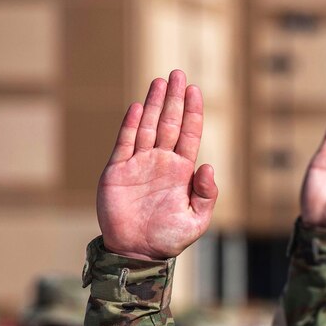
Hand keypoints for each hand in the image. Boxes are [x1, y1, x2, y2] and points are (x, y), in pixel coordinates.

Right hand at [97, 70, 217, 259]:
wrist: (138, 252)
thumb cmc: (170, 238)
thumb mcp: (196, 220)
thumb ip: (206, 195)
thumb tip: (207, 166)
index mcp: (182, 172)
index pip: (189, 135)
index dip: (192, 112)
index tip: (195, 90)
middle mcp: (161, 162)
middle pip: (169, 123)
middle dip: (174, 99)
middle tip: (178, 73)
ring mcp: (139, 164)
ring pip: (148, 127)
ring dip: (154, 104)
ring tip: (161, 81)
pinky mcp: (118, 170)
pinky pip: (125, 143)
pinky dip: (131, 125)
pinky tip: (139, 107)